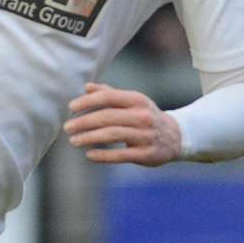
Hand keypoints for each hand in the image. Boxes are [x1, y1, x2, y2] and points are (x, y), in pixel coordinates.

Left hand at [64, 82, 180, 166]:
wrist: (176, 137)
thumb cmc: (145, 116)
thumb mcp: (132, 102)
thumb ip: (109, 94)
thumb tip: (86, 87)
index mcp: (137, 100)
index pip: (108, 97)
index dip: (88, 101)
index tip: (71, 107)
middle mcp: (142, 116)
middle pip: (108, 117)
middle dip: (84, 122)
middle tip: (67, 127)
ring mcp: (145, 135)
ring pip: (112, 135)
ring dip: (89, 138)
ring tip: (74, 141)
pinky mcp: (146, 154)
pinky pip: (121, 155)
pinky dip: (103, 155)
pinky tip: (89, 155)